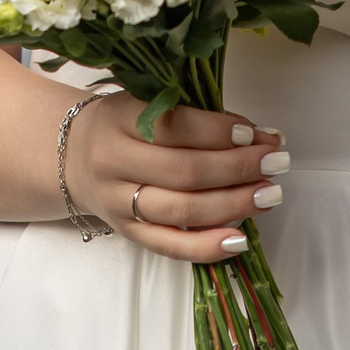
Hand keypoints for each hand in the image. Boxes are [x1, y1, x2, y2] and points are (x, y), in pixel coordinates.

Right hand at [73, 96, 288, 264]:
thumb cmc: (123, 125)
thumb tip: (260, 134)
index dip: (219, 131)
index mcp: (119, 118)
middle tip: (277, 161)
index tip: (256, 132)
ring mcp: (119, 203)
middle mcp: (114, 161)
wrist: (72, 158)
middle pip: (184, 171)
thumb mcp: (144, 103)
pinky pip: (171, 246)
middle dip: (239, 168)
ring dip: (234, 204)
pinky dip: (208, 246)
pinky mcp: (128, 233)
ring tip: (270, 194)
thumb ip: (193, 114)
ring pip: (183, 210)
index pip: (175, 126)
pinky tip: (241, 238)